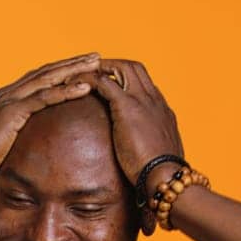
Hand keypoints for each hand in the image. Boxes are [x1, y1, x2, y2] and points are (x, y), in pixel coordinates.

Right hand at [0, 54, 102, 181]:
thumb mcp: (2, 139)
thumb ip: (16, 132)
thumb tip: (29, 142)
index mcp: (8, 98)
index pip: (39, 78)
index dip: (60, 71)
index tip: (81, 67)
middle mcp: (10, 93)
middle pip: (47, 72)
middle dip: (72, 63)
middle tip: (96, 57)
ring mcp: (11, 100)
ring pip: (49, 79)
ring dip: (74, 70)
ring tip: (96, 64)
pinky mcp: (13, 112)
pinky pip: (44, 98)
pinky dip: (65, 91)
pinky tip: (84, 87)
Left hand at [76, 59, 186, 194]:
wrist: (166, 174)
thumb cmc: (163, 174)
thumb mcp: (159, 156)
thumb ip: (152, 150)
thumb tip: (145, 161)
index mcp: (163, 111)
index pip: (146, 85)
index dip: (128, 81)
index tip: (112, 85)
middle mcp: (154, 100)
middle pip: (135, 68)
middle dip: (114, 66)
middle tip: (94, 72)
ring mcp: (142, 100)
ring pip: (122, 68)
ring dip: (101, 68)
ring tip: (82, 74)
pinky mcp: (127, 106)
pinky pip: (104, 82)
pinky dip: (89, 79)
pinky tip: (74, 84)